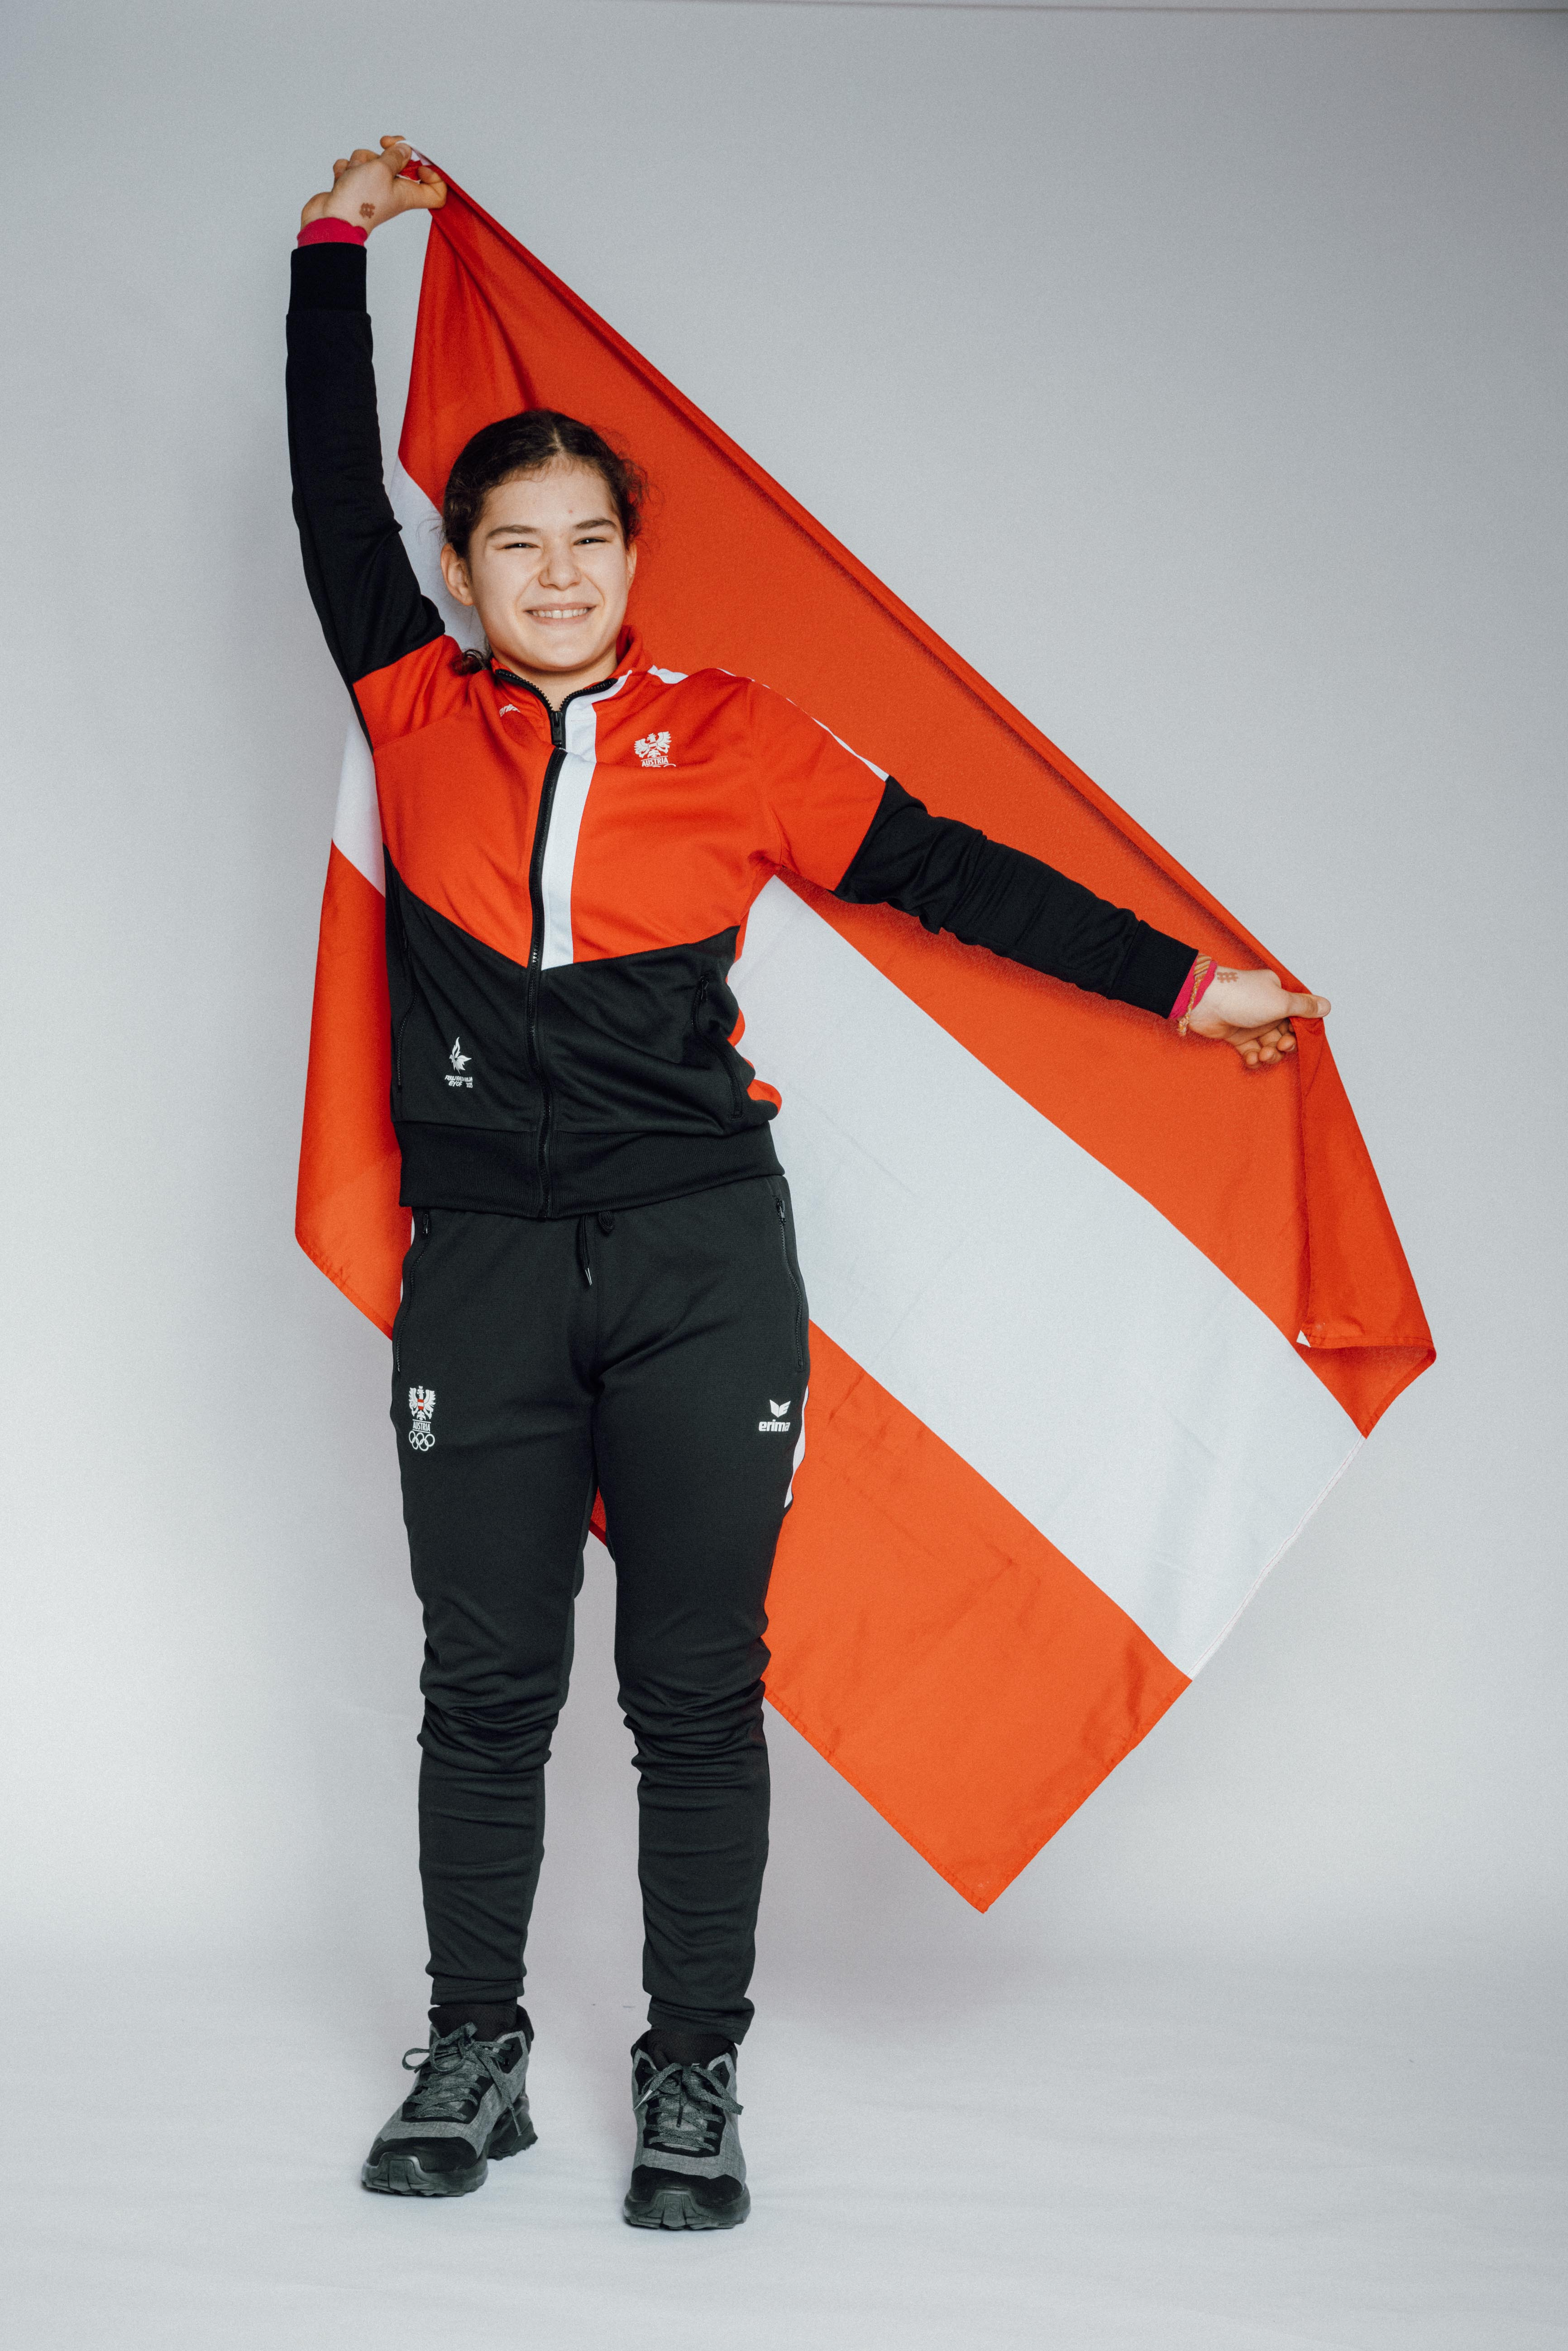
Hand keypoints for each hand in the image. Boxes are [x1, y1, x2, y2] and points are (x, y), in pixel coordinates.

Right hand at [300, 135, 445, 234]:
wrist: (331, 219)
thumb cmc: (358, 201)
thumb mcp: (382, 170)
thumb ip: (395, 156)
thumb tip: (404, 150)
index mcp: (407, 194)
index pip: (436, 191)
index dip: (433, 175)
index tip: (420, 163)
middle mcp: (392, 192)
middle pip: (399, 164)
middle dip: (389, 150)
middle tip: (384, 143)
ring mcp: (371, 190)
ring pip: (371, 161)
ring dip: (361, 160)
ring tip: (355, 174)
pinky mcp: (353, 187)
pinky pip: (353, 168)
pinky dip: (346, 169)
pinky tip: (343, 179)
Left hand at [1185, 966, 1329, 1068]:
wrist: (1204, 1002)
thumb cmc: (1242, 996)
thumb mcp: (1280, 1001)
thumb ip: (1304, 1007)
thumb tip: (1326, 1006)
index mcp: (1279, 995)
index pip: (1298, 1017)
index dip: (1300, 1032)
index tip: (1296, 1038)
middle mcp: (1267, 1008)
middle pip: (1285, 1034)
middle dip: (1284, 1046)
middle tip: (1279, 1047)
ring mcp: (1251, 1022)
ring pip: (1269, 1045)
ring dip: (1269, 1054)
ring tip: (1262, 1055)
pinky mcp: (1236, 1035)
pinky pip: (1252, 1051)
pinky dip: (1254, 1058)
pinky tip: (1251, 1059)